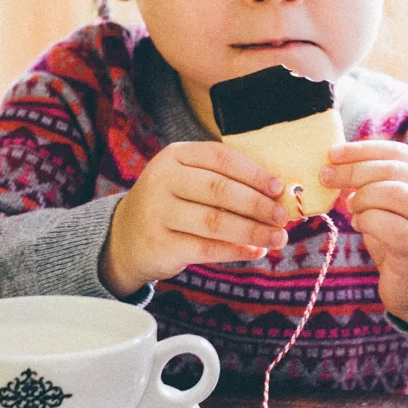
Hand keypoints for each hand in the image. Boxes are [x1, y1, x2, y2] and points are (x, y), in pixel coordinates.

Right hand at [100, 141, 287, 296]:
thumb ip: (224, 182)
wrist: (124, 237)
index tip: (279, 188)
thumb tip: (276, 196)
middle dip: (257, 204)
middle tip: (282, 217)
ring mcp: (158, 213)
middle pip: (220, 190)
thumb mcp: (188, 181)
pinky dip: (235, 251)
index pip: (220, 158)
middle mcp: (162, 180)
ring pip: (215, 222)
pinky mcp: (160, 244)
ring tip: (277, 238)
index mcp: (175, 156)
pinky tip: (255, 251)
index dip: (254, 173)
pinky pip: (206, 248)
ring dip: (252, 231)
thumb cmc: (172, 205)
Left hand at [321, 139, 407, 328]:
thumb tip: (336, 165)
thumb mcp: (392, 208)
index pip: (400, 153)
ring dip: (364, 197)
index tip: (332, 153)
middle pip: (396, 170)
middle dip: (355, 170)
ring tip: (351, 208)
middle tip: (326, 177)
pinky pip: (393, 227)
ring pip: (397, 194)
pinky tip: (359, 225)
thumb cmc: (401, 243)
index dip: (364, 150)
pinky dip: (369, 221)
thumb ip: (375, 186)